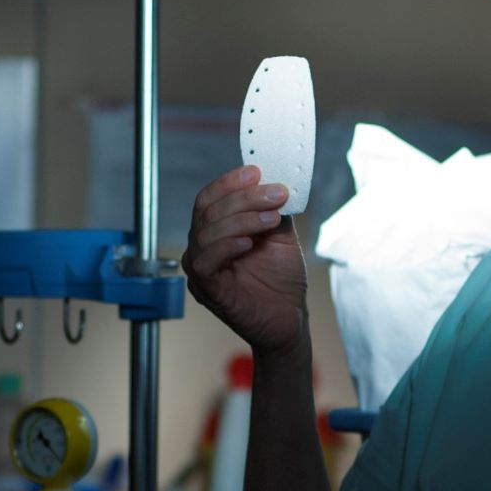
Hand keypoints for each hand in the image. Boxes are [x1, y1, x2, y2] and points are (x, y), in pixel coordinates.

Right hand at [181, 166, 306, 355]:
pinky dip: (226, 246)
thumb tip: (274, 180)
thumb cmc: (281, 280)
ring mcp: (200, 269)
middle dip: (244, 198)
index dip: (229, 182)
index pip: (210, 198)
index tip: (256, 171)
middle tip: (275, 194)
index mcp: (216, 231)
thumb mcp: (280, 236)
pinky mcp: (206, 289)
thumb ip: (272, 209)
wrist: (290, 318)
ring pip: (206, 232)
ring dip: (242, 218)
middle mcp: (202, 246)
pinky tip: (248, 243)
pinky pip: (206, 262)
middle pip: (208, 210)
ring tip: (271, 218)